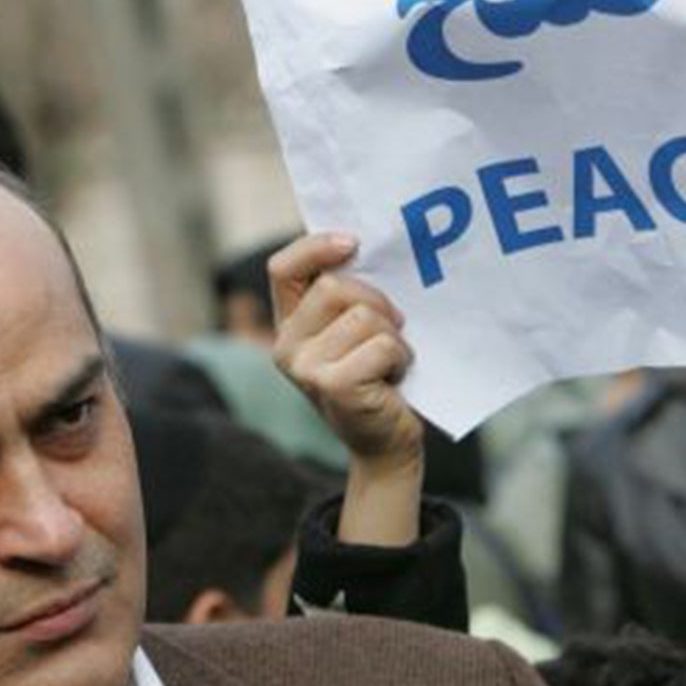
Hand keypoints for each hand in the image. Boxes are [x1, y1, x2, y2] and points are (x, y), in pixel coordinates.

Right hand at [269, 233, 423, 473]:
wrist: (386, 441)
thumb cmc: (378, 377)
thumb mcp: (356, 331)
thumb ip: (348, 296)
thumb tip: (364, 245)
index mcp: (289, 324)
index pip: (284, 268)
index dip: (317, 246)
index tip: (354, 244)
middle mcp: (287, 345)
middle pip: (335, 286)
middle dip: (377, 302)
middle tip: (393, 326)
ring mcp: (305, 367)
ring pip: (364, 316)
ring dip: (393, 335)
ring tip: (392, 359)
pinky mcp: (332, 385)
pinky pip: (382, 345)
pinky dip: (401, 357)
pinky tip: (395, 377)